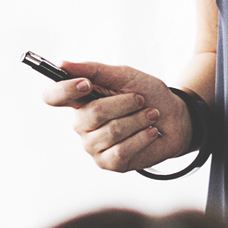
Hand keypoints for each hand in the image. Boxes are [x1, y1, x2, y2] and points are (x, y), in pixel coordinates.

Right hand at [43, 59, 191, 175]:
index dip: (64, 90)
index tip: (86, 84)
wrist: (175, 117)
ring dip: (138, 119)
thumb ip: (93, 70)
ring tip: (150, 115)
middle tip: (140, 101)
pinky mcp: (108, 163)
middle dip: (124, 104)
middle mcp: (81, 124)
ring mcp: (93, 146)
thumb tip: (61, 64)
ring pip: (111, 131)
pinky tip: (150, 132)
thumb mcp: (124, 76)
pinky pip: (121, 151)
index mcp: (80, 100)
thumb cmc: (147, 95)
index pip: (52, 96)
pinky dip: (142, 137)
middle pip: (91, 114)